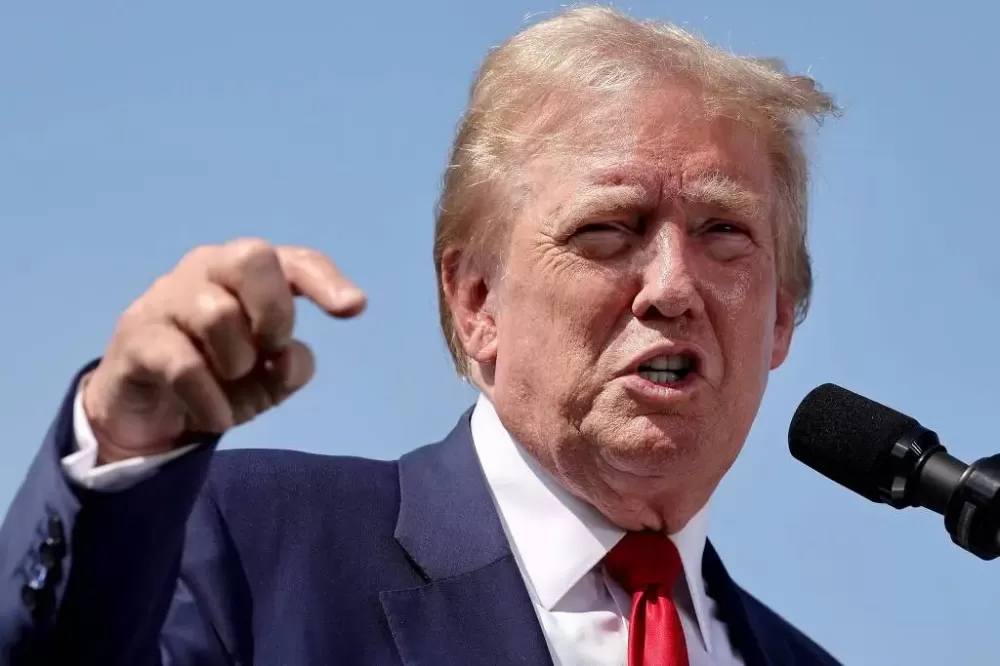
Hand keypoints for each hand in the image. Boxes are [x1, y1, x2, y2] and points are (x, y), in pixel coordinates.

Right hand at [82, 238, 365, 463]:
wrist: (151, 415)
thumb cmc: (220, 379)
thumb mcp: (269, 380)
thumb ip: (291, 367)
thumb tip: (289, 358)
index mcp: (248, 275)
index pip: (295, 260)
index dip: (325, 280)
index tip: (353, 308)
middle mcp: (207, 270)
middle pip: (250, 257)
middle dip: (274, 309)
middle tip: (271, 348)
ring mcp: (167, 298)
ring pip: (216, 312)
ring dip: (237, 360)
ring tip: (232, 380)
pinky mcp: (136, 336)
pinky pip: (182, 363)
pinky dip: (210, 399)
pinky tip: (215, 417)